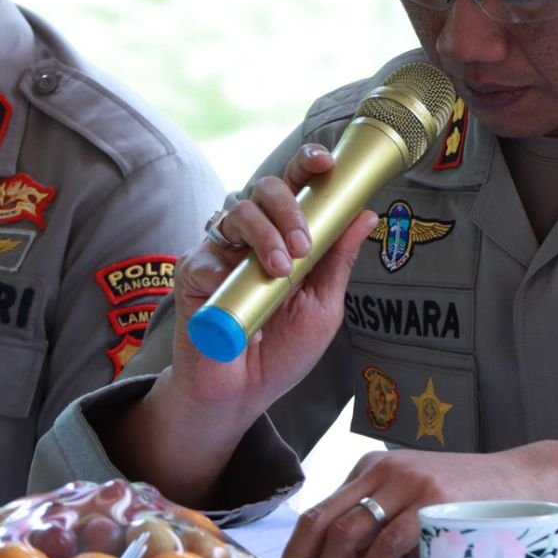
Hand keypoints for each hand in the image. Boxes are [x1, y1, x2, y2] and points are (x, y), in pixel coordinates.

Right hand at [112, 143, 376, 505]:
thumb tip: (365, 214)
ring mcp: (220, 251)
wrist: (243, 393)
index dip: (307, 164)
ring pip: (237, 211)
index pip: (294, 185)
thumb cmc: (282, 350)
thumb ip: (338, 260)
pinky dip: (227, 267)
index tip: (326, 163)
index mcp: (285, 236)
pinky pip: (207, 252)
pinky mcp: (192, 273)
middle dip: (289, 207)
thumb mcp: (322, 305)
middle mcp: (251, 235)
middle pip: (264, 187)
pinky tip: (240, 291)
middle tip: (303, 245)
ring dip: (265, 235)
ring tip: (280, 271)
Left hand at [282, 441, 557, 557]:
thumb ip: (380, 522)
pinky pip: (389, 541)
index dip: (296, 552)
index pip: (318, 512)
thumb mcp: (415, 500)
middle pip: (322, 521)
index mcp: (370, 468)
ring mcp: (408, 482)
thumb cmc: (468, 499)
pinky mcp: (433, 500)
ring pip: (348, 532)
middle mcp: (382, 469)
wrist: (526, 480)